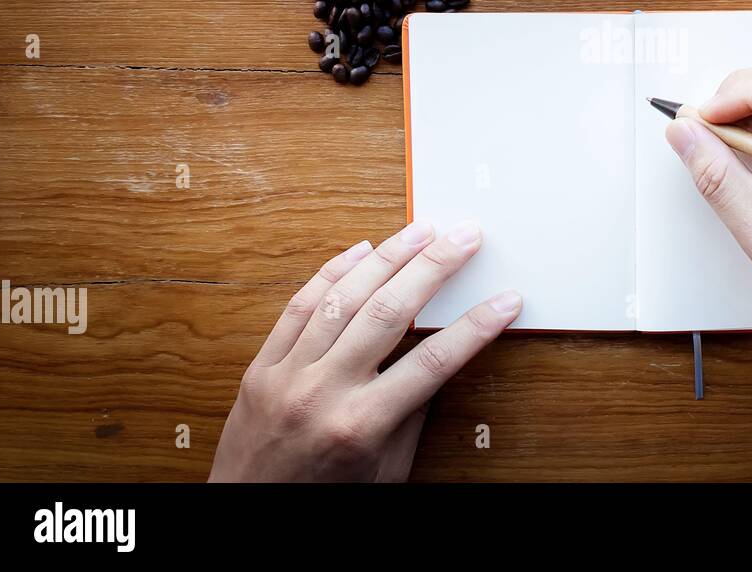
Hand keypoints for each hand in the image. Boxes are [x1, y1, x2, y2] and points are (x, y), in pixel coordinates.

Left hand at [209, 220, 520, 481]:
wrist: (245, 521)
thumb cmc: (324, 504)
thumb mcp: (385, 473)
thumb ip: (410, 414)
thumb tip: (436, 354)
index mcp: (360, 426)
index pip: (434, 361)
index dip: (476, 326)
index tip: (506, 300)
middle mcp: (322, 393)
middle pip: (391, 312)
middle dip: (435, 267)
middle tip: (466, 236)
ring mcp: (287, 376)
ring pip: (344, 297)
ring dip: (388, 256)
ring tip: (422, 230)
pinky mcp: (261, 368)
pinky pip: (299, 306)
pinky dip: (331, 273)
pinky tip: (361, 250)